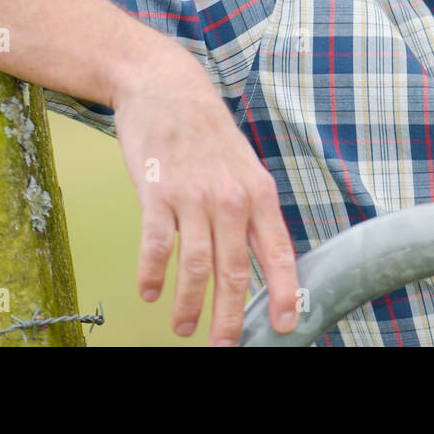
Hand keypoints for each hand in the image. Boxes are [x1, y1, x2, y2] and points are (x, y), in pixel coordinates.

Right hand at [110, 48, 299, 344]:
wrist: (167, 87)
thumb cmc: (207, 132)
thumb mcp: (243, 166)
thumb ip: (250, 210)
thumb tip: (259, 258)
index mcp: (258, 193)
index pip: (277, 252)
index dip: (283, 292)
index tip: (284, 325)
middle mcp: (230, 197)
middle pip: (234, 271)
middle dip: (230, 317)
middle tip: (224, 345)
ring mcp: (193, 195)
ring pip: (196, 266)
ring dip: (188, 305)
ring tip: (183, 327)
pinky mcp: (156, 192)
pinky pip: (157, 245)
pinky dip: (153, 275)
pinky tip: (149, 293)